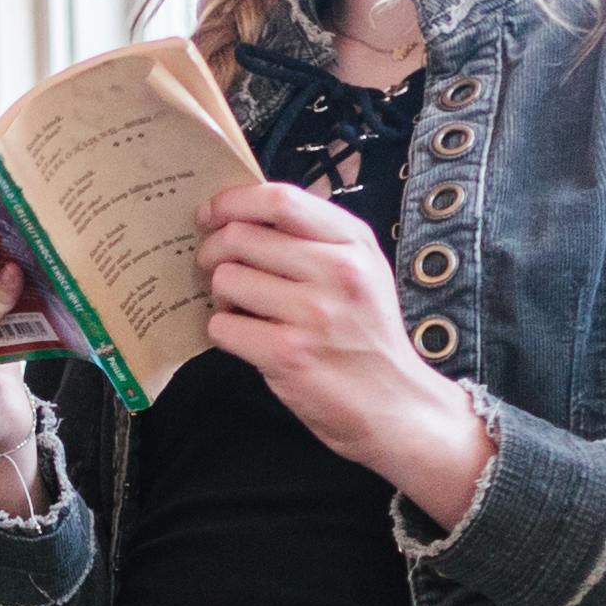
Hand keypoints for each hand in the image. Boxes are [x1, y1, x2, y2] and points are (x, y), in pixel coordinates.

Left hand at [201, 180, 500, 516]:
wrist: (394, 405)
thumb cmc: (367, 335)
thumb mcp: (363, 269)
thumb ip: (316, 236)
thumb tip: (245, 211)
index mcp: (354, 243)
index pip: (280, 200)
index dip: (233, 202)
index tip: (211, 214)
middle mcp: (337, 272)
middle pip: (241, 237)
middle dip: (213, 250)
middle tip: (212, 266)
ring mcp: (313, 314)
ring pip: (226, 280)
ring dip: (220, 295)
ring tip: (240, 308)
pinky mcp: (287, 355)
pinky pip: (223, 327)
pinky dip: (223, 331)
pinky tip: (246, 337)